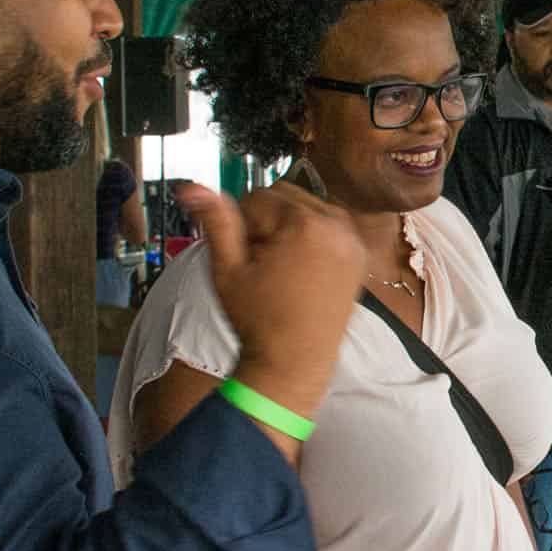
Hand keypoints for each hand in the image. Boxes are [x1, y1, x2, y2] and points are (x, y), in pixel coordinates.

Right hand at [177, 183, 365, 418]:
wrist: (295, 363)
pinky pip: (327, 226)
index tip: (245, 257)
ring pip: (306, 208)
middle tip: (261, 263)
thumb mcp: (227, 269)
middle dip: (267, 223)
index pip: (258, 198)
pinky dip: (310, 238)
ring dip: (288, 228)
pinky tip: (299, 270)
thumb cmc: (260, 322)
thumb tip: (193, 187)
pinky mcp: (358, 255)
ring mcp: (352, 240)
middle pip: (285, 197)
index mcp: (306, 224)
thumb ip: (215, 222)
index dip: (242, 226)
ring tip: (279, 268)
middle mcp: (337, 226)